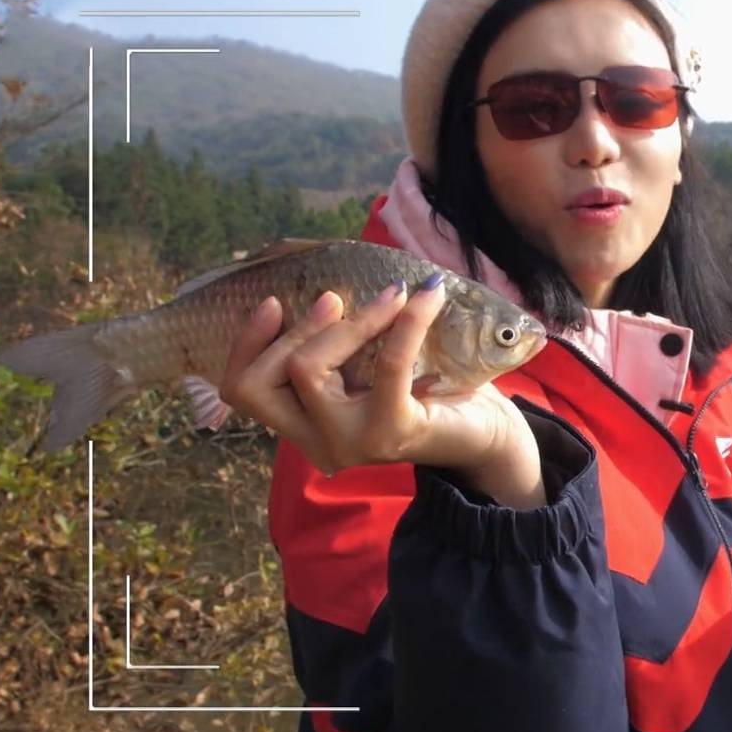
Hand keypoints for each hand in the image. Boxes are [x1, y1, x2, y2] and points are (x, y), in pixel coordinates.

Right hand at [218, 280, 542, 505]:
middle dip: (293, 331)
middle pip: (261, 384)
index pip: (243, 393)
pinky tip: (426, 295)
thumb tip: (322, 287)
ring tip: (392, 294)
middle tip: (336, 299)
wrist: (488, 434)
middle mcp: (320, 444)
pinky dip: (406, 320)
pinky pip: (385, 362)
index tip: (271, 302)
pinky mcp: (392, 431)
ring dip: (349, 321)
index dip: (245, 344)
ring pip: (309, 371)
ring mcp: (351, 443)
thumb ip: (340, 343)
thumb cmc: (429, 391)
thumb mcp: (371, 366)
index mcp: (306, 428)